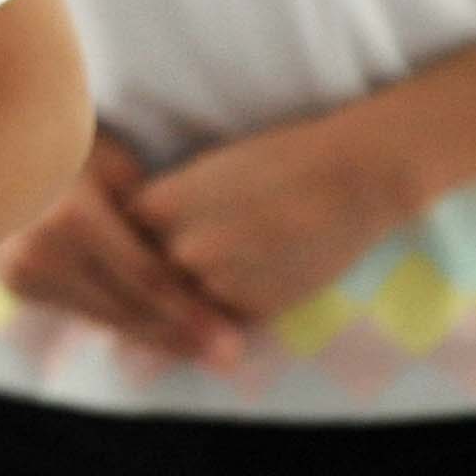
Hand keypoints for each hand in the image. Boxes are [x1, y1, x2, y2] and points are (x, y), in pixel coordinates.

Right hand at [0, 134, 244, 369]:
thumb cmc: (71, 140)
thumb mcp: (114, 165)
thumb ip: (147, 219)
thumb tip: (192, 270)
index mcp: (73, 219)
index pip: (146, 279)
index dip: (193, 314)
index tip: (233, 342)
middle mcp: (43, 252)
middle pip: (128, 309)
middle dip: (182, 336)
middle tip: (229, 358)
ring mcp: (24, 274)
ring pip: (106, 317)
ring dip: (156, 337)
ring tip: (203, 351)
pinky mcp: (18, 286)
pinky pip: (83, 310)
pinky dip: (122, 322)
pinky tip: (160, 333)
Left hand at [125, 112, 421, 333]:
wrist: (351, 179)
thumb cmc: (281, 161)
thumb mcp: (207, 172)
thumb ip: (169, 209)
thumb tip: (140, 239)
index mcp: (160, 206)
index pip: (125, 237)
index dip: (140, 237)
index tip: (149, 234)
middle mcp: (180, 250)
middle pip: (153, 273)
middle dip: (169, 267)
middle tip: (209, 246)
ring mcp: (217, 284)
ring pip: (191, 299)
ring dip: (203, 290)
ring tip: (242, 256)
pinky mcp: (254, 310)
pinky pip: (229, 314)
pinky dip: (239, 301)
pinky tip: (266, 269)